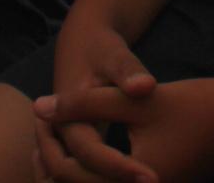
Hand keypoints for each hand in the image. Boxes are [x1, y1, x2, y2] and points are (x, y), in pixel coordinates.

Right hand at [33, 19, 160, 180]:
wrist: (82, 44)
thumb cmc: (101, 49)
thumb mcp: (116, 55)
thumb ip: (129, 72)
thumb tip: (144, 87)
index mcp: (67, 117)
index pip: (90, 154)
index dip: (122, 168)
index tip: (154, 178)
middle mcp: (59, 136)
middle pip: (76, 176)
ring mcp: (62, 143)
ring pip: (74, 178)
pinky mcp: (73, 145)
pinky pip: (81, 173)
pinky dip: (100, 179)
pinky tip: (131, 182)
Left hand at [35, 75, 213, 182]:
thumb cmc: (191, 105)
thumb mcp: (134, 101)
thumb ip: (85, 104)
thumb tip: (39, 107)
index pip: (68, 173)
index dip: (47, 142)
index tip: (38, 114)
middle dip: (52, 160)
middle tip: (38, 128)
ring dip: (70, 170)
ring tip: (52, 138)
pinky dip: (92, 174)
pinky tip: (83, 151)